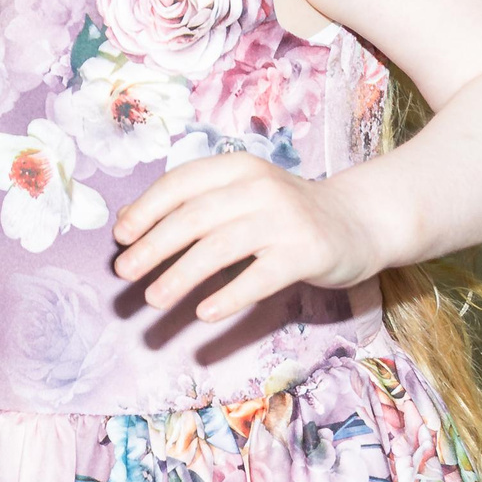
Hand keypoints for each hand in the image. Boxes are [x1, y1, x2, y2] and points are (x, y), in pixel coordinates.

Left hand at [115, 154, 385, 322]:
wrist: (360, 221)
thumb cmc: (285, 212)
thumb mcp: (238, 196)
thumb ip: (188, 203)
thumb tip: (125, 221)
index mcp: (237, 168)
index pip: (180, 184)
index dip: (146, 210)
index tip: (121, 237)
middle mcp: (260, 188)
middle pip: (193, 217)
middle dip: (153, 246)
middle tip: (124, 273)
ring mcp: (286, 219)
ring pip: (220, 248)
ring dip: (180, 276)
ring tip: (153, 299)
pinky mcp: (307, 252)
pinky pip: (259, 278)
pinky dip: (228, 296)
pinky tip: (203, 313)